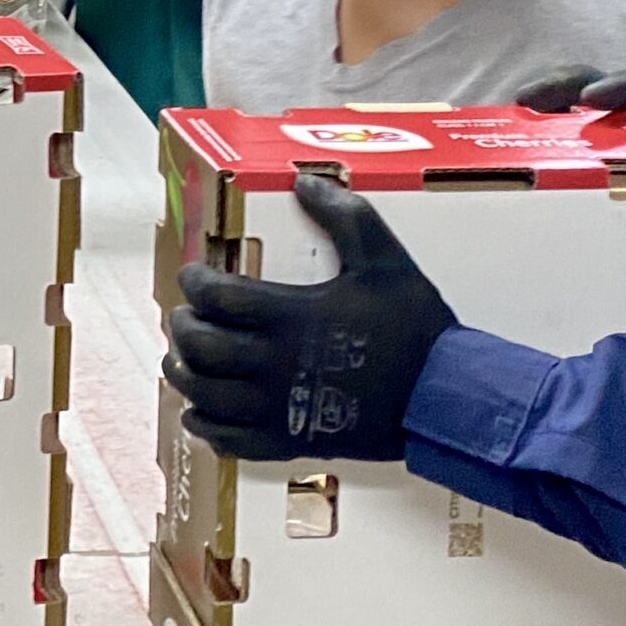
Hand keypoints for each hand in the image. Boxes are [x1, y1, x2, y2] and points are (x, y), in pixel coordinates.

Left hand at [165, 173, 456, 463]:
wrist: (445, 399)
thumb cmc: (415, 329)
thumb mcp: (385, 260)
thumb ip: (345, 216)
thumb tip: (305, 182)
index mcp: (295, 317)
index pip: (218, 298)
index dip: (194, 282)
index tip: (194, 274)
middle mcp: (278, 365)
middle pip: (202, 348)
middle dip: (183, 326)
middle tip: (184, 314)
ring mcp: (282, 409)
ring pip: (207, 397)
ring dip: (184, 375)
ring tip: (180, 359)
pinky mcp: (292, 441)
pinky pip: (232, 442)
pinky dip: (206, 428)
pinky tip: (199, 412)